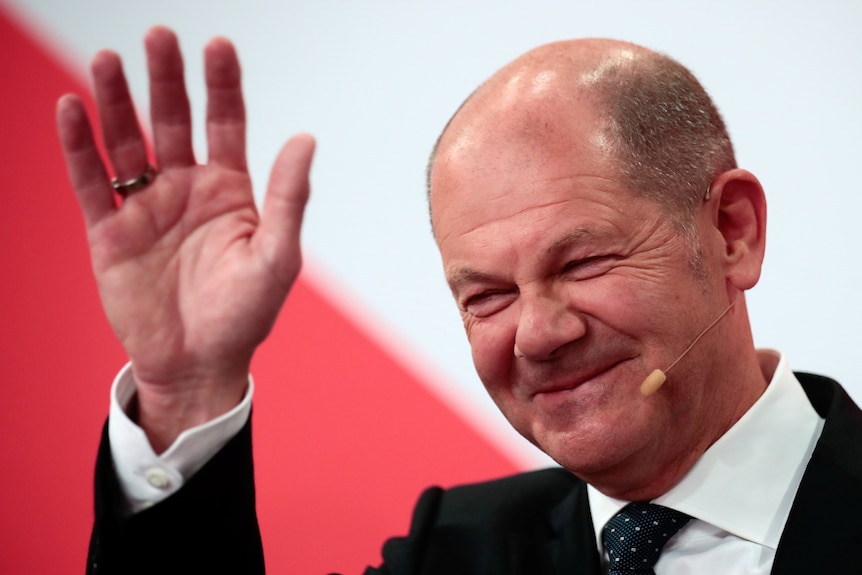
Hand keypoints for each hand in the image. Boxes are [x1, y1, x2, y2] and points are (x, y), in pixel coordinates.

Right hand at [56, 26, 314, 450]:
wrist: (199, 363)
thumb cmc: (245, 314)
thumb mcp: (277, 255)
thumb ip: (288, 196)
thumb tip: (305, 137)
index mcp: (230, 190)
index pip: (225, 123)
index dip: (222, 84)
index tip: (218, 45)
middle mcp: (186, 189)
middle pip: (173, 120)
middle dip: (166, 79)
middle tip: (159, 37)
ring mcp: (146, 208)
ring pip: (127, 142)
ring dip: (116, 101)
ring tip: (108, 60)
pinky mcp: (110, 232)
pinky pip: (91, 182)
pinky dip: (78, 147)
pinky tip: (71, 108)